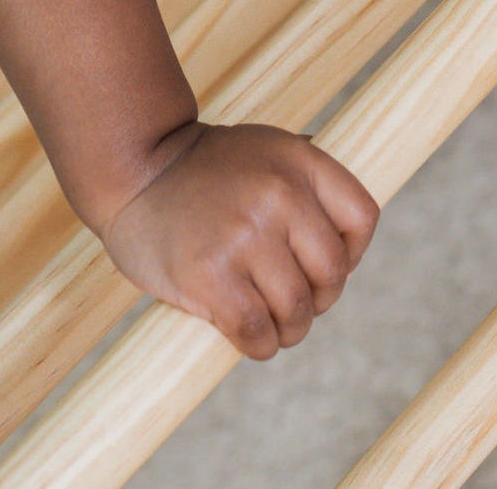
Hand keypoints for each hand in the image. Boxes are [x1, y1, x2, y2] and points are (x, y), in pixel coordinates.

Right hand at [101, 121, 378, 357]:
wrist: (133, 170)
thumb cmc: (203, 172)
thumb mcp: (265, 153)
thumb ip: (306, 187)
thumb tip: (346, 253)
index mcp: (298, 160)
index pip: (362, 218)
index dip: (350, 254)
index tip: (319, 265)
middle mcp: (278, 193)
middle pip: (333, 273)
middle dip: (317, 299)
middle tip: (288, 300)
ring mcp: (244, 235)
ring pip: (297, 310)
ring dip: (287, 328)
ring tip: (265, 319)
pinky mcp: (210, 275)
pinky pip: (258, 332)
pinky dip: (258, 344)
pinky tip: (245, 332)